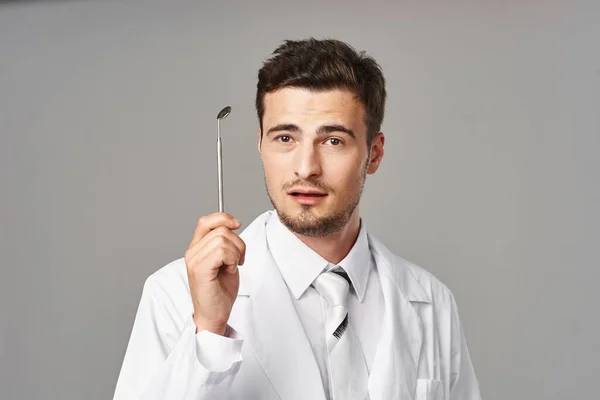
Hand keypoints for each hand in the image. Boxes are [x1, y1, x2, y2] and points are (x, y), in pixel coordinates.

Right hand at [184, 213, 245, 335]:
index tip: (237, 224)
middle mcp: (192, 252)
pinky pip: (222, 251)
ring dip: (236, 253)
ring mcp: (194, 261)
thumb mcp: (224, 260)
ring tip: (231, 267)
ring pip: (223, 239)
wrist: (214, 315)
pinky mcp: (200, 270)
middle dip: (238, 243)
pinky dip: (232, 259)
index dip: (223, 218)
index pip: (206, 221)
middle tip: (237, 260)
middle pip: (221, 229)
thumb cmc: (219, 291)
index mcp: (196, 248)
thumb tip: (232, 224)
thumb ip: (224, 242)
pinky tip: (229, 270)